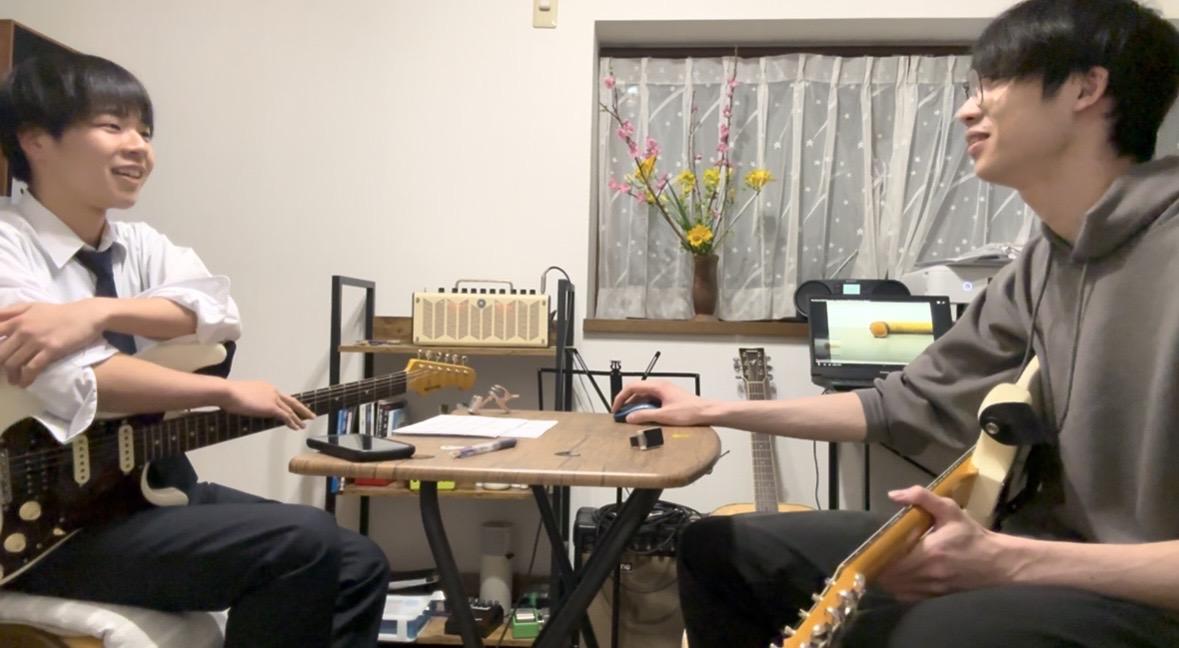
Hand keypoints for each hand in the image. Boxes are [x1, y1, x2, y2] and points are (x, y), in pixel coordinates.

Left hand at [0, 301, 105, 385]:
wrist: (85, 315)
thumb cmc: (58, 312)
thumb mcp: (31, 306)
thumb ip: (10, 312)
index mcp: (17, 319)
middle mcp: (23, 330)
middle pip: (0, 354)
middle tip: (4, 373)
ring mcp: (37, 341)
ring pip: (13, 363)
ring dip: (11, 376)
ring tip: (14, 381)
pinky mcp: (51, 350)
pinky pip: (32, 368)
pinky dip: (26, 379)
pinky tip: (25, 384)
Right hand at [219, 380, 314, 429]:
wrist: (227, 392)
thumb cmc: (228, 394)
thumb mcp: (240, 396)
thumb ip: (246, 400)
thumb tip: (243, 405)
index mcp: (265, 387)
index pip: (281, 396)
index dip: (289, 403)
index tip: (295, 407)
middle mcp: (272, 391)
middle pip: (291, 401)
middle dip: (301, 408)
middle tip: (309, 414)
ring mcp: (272, 399)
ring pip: (291, 410)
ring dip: (299, 418)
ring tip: (305, 424)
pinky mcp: (271, 407)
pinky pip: (286, 416)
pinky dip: (293, 422)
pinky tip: (297, 427)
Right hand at [610, 379, 708, 424]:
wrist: (707, 412)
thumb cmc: (691, 411)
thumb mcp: (664, 416)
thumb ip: (644, 416)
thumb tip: (630, 417)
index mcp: (658, 386)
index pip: (632, 387)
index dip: (621, 397)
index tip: (616, 408)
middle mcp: (660, 386)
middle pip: (637, 391)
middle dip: (627, 402)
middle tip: (621, 414)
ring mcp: (664, 392)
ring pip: (644, 396)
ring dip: (636, 406)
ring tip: (631, 418)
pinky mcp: (668, 398)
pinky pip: (651, 401)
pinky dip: (644, 408)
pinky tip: (644, 418)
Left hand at [874, 486, 1015, 600]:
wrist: (998, 562)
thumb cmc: (972, 535)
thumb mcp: (949, 510)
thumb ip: (922, 498)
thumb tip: (894, 495)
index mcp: (929, 552)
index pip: (891, 560)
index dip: (877, 555)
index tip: (872, 546)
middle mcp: (928, 574)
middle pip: (890, 577)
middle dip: (878, 567)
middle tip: (876, 554)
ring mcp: (931, 589)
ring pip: (896, 589)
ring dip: (887, 578)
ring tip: (883, 565)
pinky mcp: (935, 597)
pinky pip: (908, 597)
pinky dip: (898, 589)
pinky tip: (898, 577)